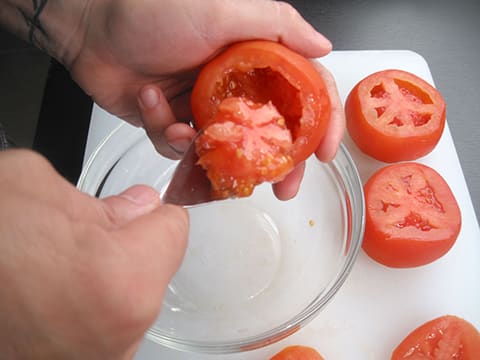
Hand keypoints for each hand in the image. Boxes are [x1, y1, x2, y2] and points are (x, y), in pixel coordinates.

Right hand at [0, 150, 187, 358]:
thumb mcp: (35, 187)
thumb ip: (107, 199)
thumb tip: (142, 206)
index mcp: (122, 278)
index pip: (175, 229)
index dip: (153, 212)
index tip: (139, 209)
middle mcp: (121, 332)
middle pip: (156, 268)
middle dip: (130, 247)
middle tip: (81, 239)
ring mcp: (100, 358)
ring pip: (133, 299)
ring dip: (108, 281)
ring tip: (57, 271)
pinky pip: (106, 327)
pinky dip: (88, 309)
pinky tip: (50, 297)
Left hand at [69, 0, 343, 198]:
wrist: (93, 26)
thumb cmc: (153, 9)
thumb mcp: (222, 9)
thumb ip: (277, 26)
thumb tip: (323, 47)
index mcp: (254, 60)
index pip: (302, 93)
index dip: (319, 123)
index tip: (322, 152)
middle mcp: (235, 86)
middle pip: (272, 133)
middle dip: (278, 163)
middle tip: (283, 187)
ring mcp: (204, 107)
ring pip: (227, 149)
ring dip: (208, 149)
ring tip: (184, 129)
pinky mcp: (175, 122)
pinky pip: (182, 147)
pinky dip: (166, 131)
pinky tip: (150, 102)